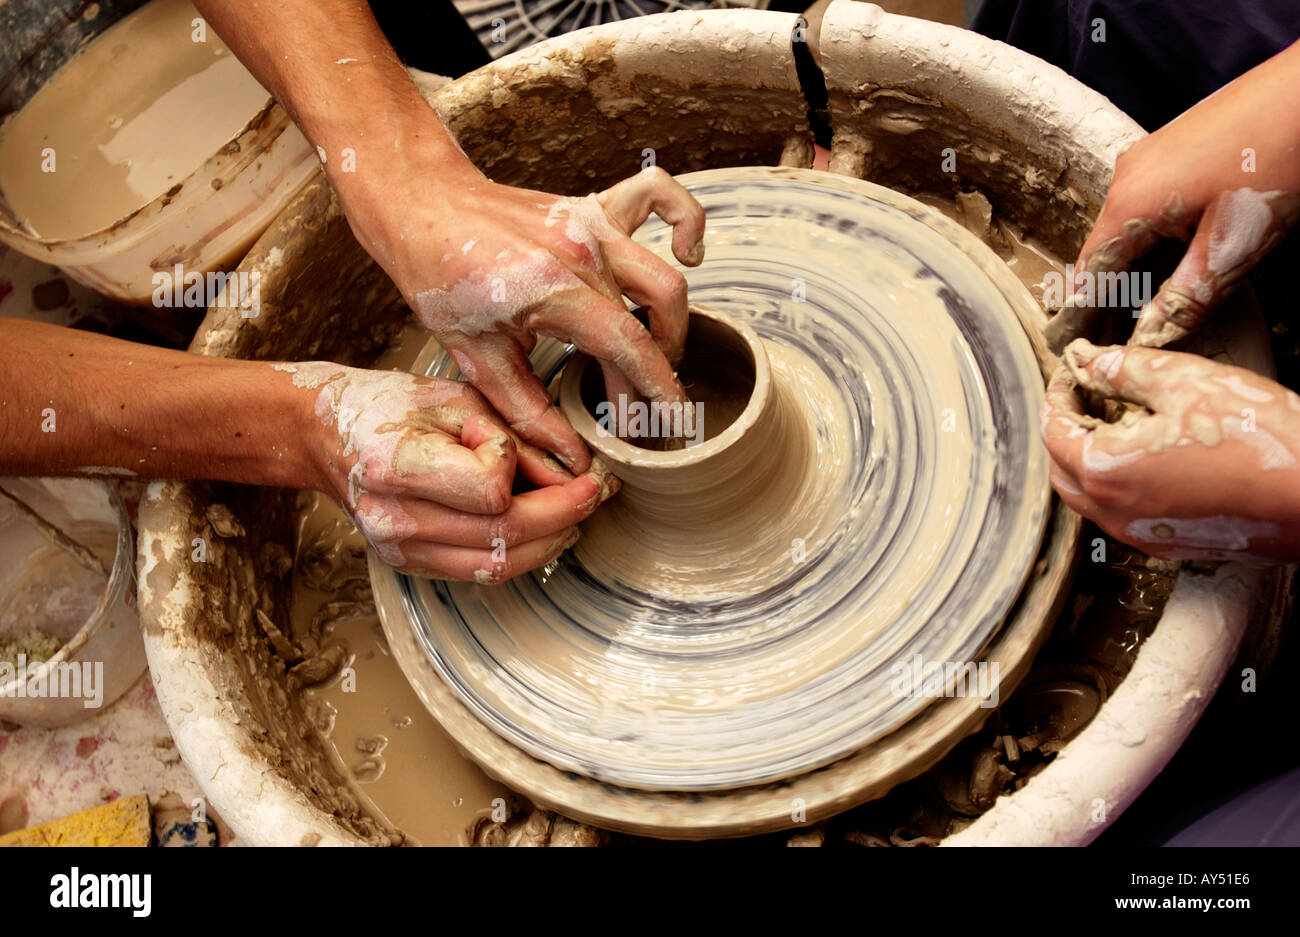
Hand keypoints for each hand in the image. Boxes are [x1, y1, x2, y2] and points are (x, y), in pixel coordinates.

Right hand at [287, 363, 617, 581]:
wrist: (327, 435)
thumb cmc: (391, 406)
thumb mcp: (457, 400)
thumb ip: (515, 438)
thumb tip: (573, 475)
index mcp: (398, 465)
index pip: (490, 492)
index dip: (522, 472)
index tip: (532, 451)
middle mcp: (395, 518)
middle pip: (503, 537)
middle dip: (563, 515)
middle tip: (596, 491)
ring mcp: (399, 550)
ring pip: (497, 565)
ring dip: (550, 541)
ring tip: (576, 511)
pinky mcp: (408, 565)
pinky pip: (479, 573)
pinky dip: (520, 553)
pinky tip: (542, 529)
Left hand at [349, 163, 706, 472]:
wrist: (422, 207)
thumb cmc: (441, 277)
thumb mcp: (477, 359)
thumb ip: (530, 413)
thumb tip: (572, 457)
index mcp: (556, 289)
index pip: (632, 347)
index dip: (658, 391)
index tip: (669, 423)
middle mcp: (585, 251)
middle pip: (657, 316)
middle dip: (658, 368)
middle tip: (636, 403)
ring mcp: (593, 224)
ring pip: (665, 273)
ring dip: (671, 322)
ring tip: (653, 355)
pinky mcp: (592, 208)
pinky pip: (658, 195)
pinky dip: (684, 219)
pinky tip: (687, 253)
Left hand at [1041, 339, 1299, 560]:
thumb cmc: (1259, 440)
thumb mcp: (1186, 383)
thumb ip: (1126, 370)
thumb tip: (1091, 362)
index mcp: (1106, 472)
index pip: (1054, 431)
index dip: (1059, 395)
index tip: (1073, 373)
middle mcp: (1114, 513)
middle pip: (1063, 469)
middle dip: (1067, 429)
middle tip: (1088, 395)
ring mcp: (1142, 534)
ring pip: (1091, 496)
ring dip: (1091, 459)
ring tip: (1119, 422)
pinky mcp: (1171, 545)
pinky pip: (1124, 514)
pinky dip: (1120, 484)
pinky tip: (1151, 456)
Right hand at [1064, 41, 1299, 347]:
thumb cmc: (1277, 157)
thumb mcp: (1232, 245)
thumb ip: (1187, 297)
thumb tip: (1152, 339)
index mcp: (1130, 202)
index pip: (1091, 271)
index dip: (1082, 311)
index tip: (1073, 341)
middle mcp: (1128, 176)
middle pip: (1107, 248)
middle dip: (1109, 292)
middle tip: (1109, 333)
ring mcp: (1150, 156)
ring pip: (1130, 225)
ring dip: (1134, 264)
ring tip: (1139, 303)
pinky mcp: (1175, 146)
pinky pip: (1149, 201)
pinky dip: (1152, 236)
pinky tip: (1173, 253)